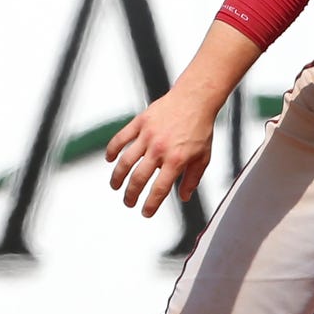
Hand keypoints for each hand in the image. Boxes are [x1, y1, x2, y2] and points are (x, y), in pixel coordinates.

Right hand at [104, 87, 220, 217]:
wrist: (195, 100)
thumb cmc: (200, 129)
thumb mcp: (203, 157)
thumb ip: (192, 178)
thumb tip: (184, 197)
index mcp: (177, 160)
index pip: (159, 189)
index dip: (151, 204)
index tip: (145, 213)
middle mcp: (160, 149)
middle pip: (138, 178)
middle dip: (131, 195)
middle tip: (128, 202)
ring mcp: (148, 135)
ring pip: (125, 161)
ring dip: (117, 177)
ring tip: (115, 186)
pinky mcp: (140, 123)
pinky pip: (121, 139)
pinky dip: (112, 150)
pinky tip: (109, 159)